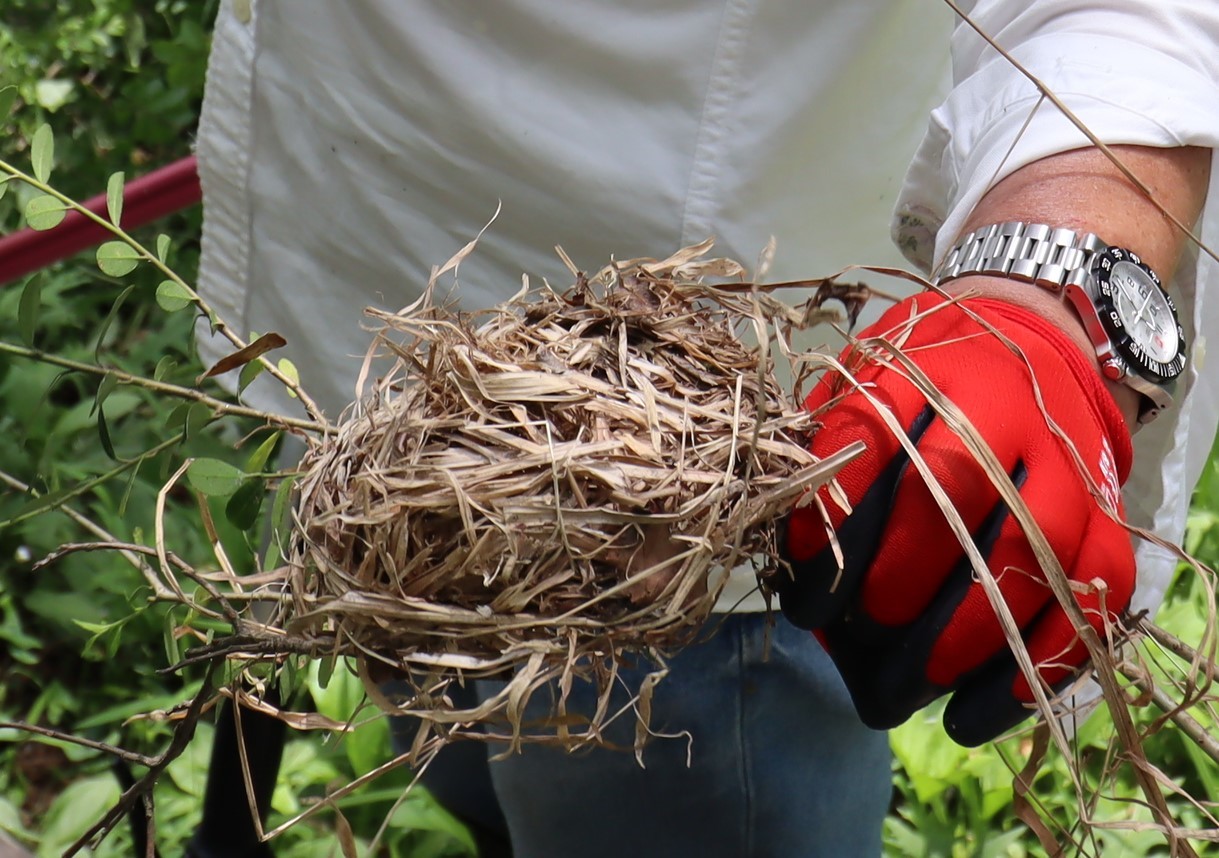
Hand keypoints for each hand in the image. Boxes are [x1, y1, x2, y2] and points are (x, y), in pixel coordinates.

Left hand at [772, 292, 1135, 744]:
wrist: (1030, 335)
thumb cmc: (919, 381)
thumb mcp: (859, 386)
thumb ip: (824, 457)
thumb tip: (791, 571)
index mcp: (926, 367)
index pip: (877, 439)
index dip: (838, 514)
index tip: (807, 577)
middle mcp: (1006, 405)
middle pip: (956, 495)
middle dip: (900, 578)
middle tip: (862, 630)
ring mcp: (1069, 460)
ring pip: (1036, 549)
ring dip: (971, 632)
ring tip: (916, 686)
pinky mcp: (1111, 509)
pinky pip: (1098, 591)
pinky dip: (1043, 661)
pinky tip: (979, 711)